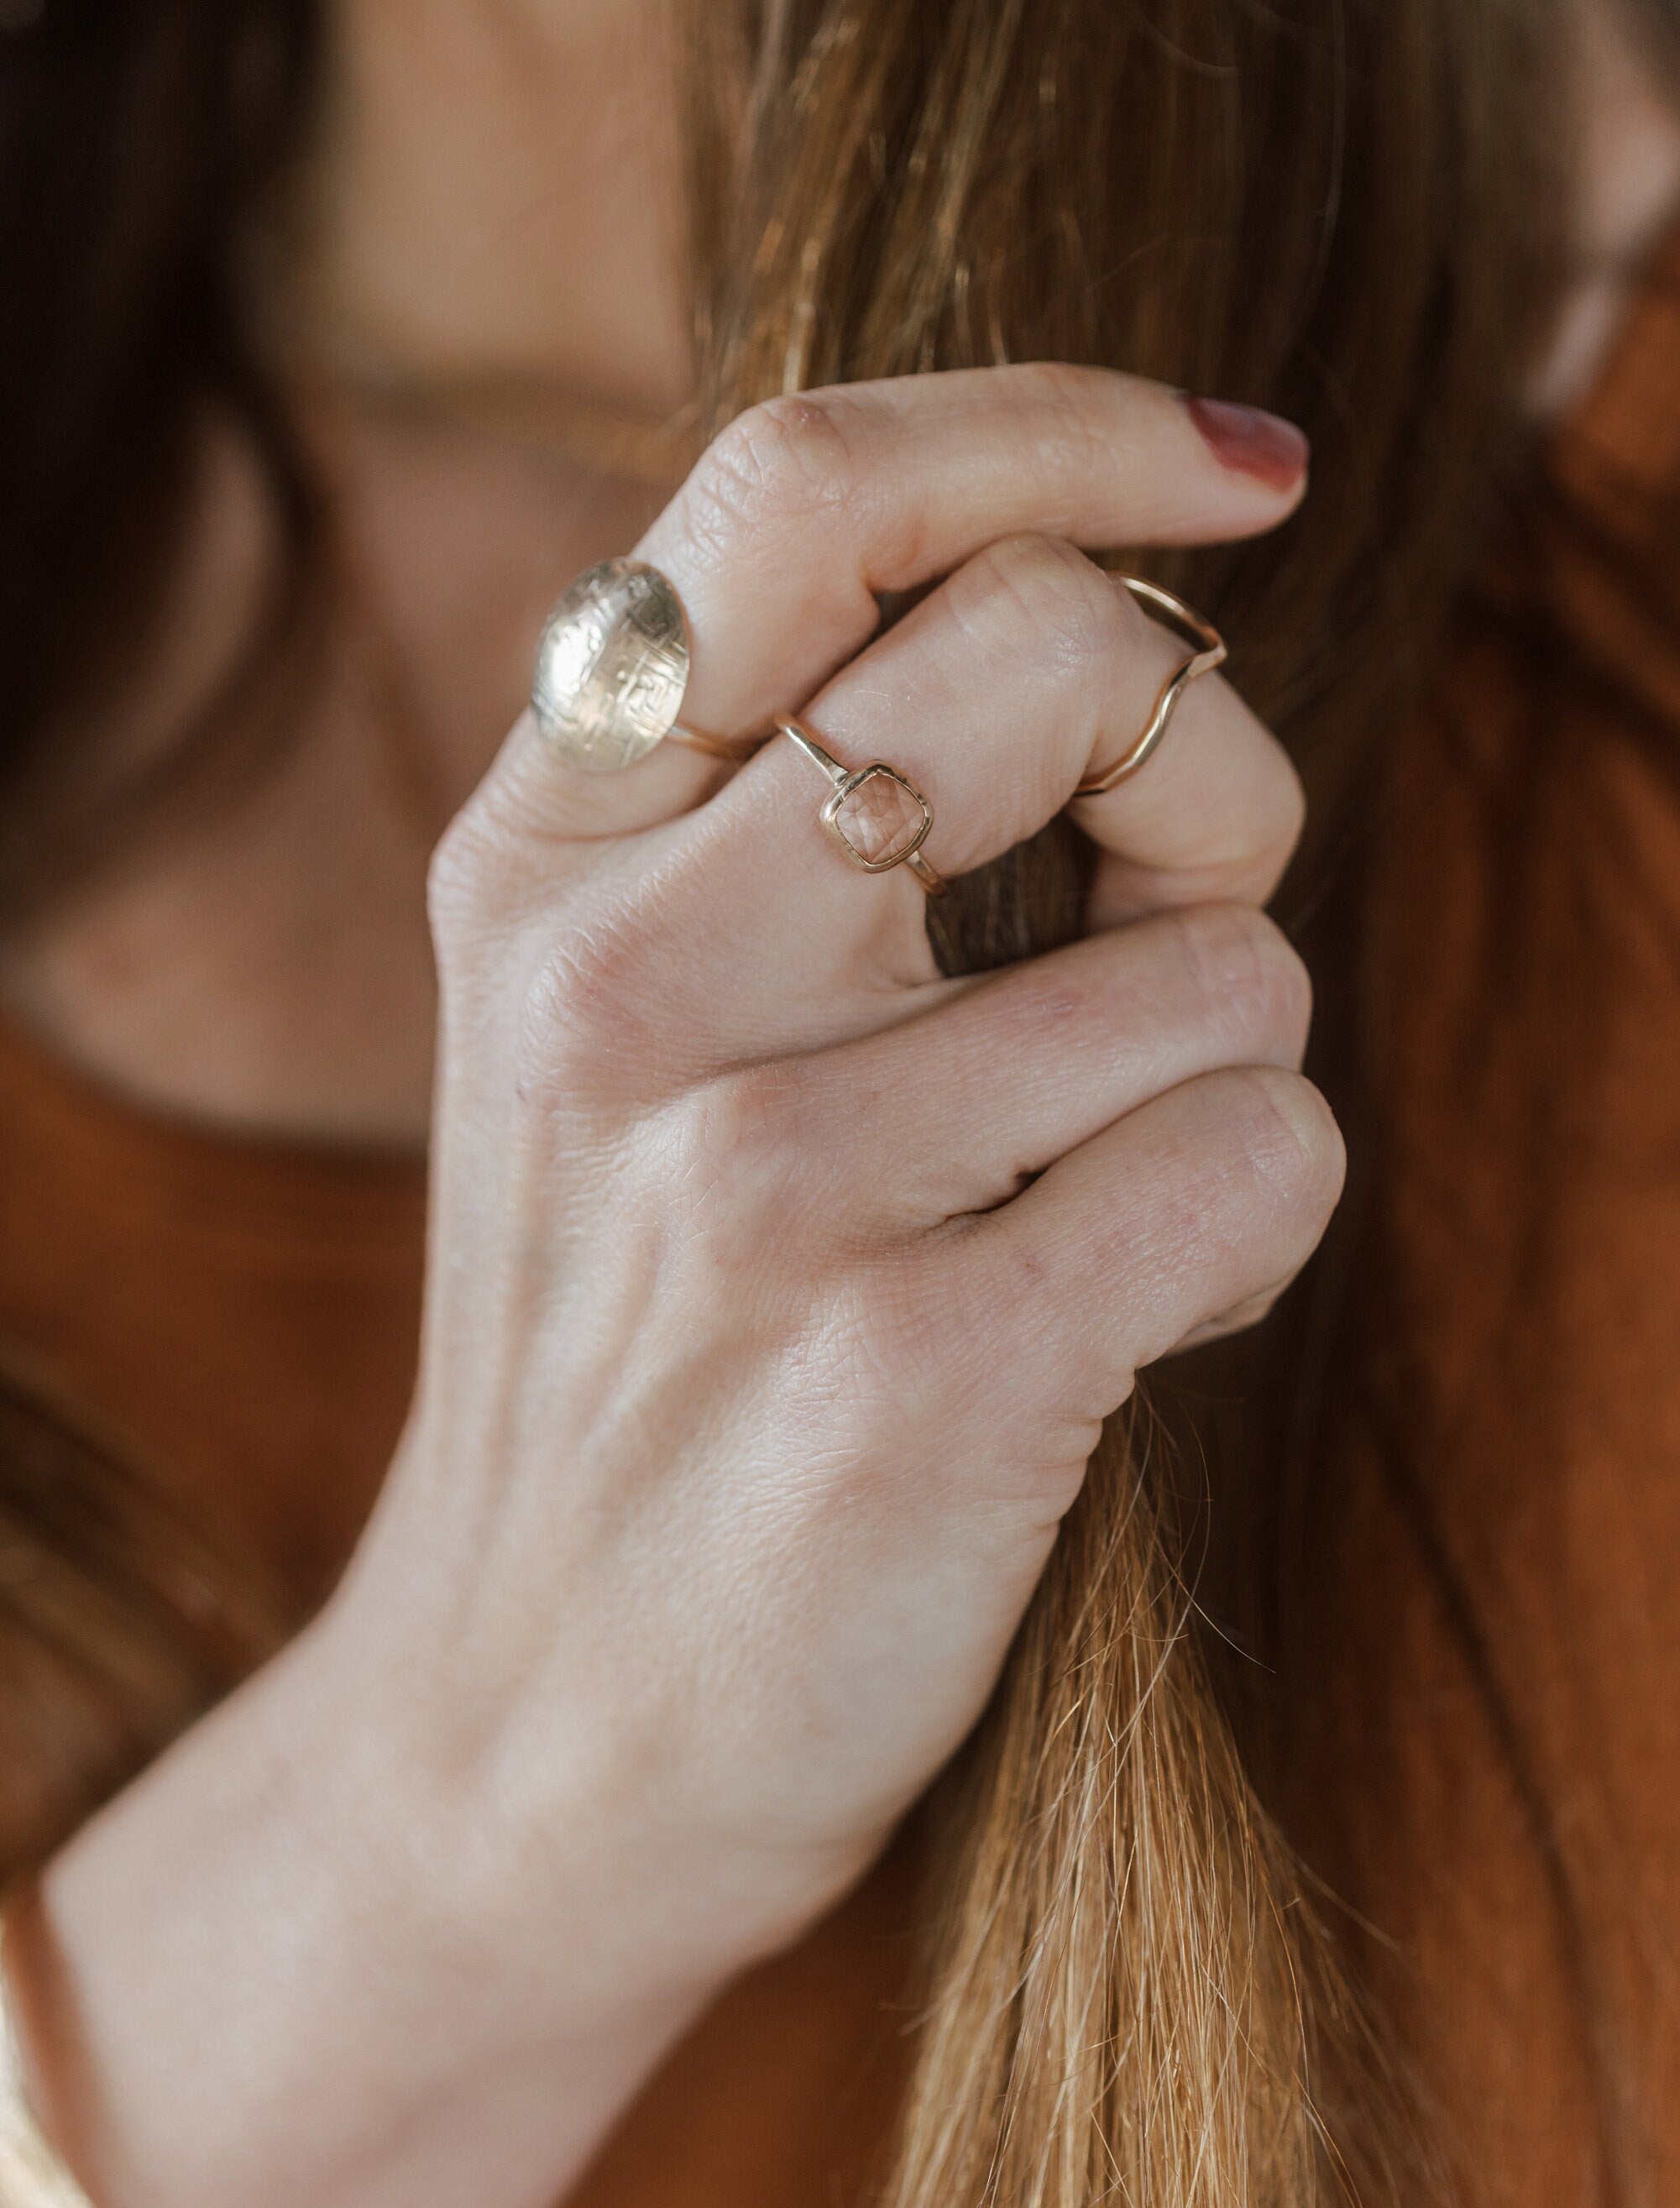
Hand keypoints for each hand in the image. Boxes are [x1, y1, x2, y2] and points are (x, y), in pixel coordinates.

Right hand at [36, 365, 1340, 2207]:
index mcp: (542, 859)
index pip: (807, 486)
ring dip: (1225, 1075)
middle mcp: (622, 984)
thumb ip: (757, 810)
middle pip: (1063, 657)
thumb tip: (1100, 626)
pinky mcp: (916, 1375)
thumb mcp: (594, 1039)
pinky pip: (1258, 1161)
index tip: (1232, 477)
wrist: (526, 1735)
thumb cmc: (627, 1361)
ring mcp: (761, 1183)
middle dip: (1209, 780)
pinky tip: (1127, 1317)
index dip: (1062, 426)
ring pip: (1223, 967)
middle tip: (1161, 931)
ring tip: (1081, 1200)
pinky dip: (1256, 1229)